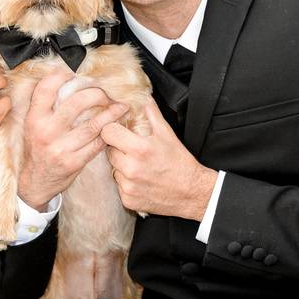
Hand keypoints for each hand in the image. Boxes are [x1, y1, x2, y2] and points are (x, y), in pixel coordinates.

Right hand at [18, 71, 129, 210]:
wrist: (35, 182)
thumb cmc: (37, 149)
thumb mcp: (32, 125)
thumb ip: (44, 105)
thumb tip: (63, 78)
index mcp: (34, 118)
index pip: (46, 88)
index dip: (62, 75)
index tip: (75, 73)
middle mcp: (46, 131)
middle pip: (77, 102)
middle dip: (97, 94)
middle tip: (105, 93)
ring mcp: (61, 148)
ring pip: (93, 124)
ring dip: (111, 113)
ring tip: (121, 107)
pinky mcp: (74, 162)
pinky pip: (98, 143)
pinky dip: (108, 133)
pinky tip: (115, 127)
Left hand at [103, 99, 216, 218]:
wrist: (191, 192)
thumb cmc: (180, 162)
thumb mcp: (168, 134)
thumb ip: (152, 114)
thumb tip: (143, 99)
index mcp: (140, 149)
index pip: (108, 132)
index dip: (112, 129)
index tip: (118, 131)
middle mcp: (131, 168)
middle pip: (109, 151)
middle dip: (118, 148)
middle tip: (133, 150)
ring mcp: (128, 186)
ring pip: (113, 170)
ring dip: (121, 166)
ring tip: (139, 166)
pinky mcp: (128, 199)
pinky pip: (119, 186)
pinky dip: (126, 183)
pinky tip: (141, 180)